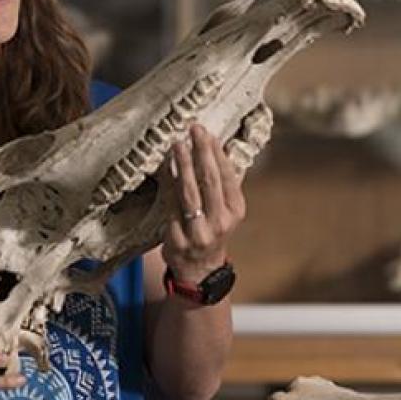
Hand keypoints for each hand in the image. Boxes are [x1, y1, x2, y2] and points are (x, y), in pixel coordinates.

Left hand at [163, 122, 245, 286]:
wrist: (199, 271)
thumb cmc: (212, 231)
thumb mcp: (225, 211)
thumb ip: (223, 184)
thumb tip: (217, 147)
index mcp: (236, 211)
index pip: (228, 176)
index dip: (217, 153)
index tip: (207, 133)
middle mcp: (220, 222)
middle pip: (210, 181)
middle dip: (201, 152)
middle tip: (194, 129)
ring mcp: (198, 232)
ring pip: (189, 192)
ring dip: (183, 164)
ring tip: (177, 144)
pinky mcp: (177, 239)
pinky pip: (170, 205)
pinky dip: (168, 184)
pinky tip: (165, 168)